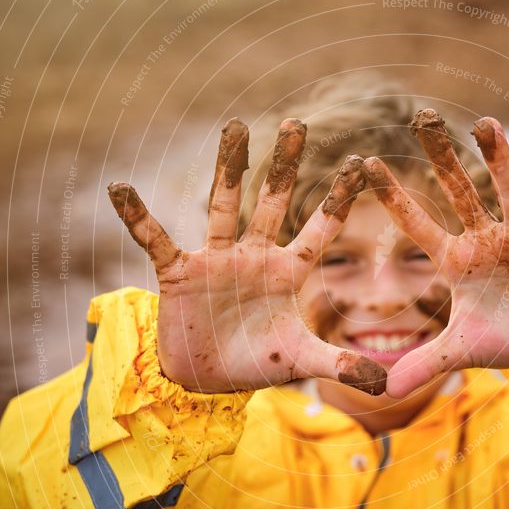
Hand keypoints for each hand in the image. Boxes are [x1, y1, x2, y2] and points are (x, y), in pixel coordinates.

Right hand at [108, 118, 386, 394]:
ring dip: (228, 168)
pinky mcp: (180, 273)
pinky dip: (139, 217)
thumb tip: (386, 385)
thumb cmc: (258, 362)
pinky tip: (121, 188)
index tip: (360, 164)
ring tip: (237, 127)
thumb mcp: (301, 362)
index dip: (338, 199)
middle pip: (272, 202)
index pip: (320, 230)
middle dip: (283, 165)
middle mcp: (255, 256)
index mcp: (288, 272)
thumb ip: (341, 364)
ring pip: (223, 206)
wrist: (208, 380)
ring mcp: (217, 260)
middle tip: (297, 123)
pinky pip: (156, 239)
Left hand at [363, 109, 508, 397]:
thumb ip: (425, 364)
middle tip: (421, 117)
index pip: (418, 225)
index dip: (395, 197)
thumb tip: (382, 392)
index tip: (366, 163)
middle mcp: (487, 239)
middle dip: (441, 158)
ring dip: (498, 158)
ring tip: (484, 122)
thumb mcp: (463, 352)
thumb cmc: (503, 338)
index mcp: (457, 261)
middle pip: (459, 192)